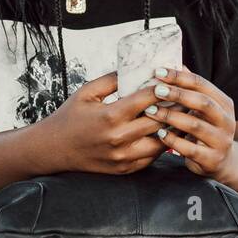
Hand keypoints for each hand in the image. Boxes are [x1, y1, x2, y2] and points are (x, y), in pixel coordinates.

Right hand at [33, 72, 168, 174]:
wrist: (53, 149)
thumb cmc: (69, 117)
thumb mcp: (86, 92)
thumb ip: (112, 80)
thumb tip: (136, 68)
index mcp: (110, 116)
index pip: (148, 99)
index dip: (163, 88)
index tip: (172, 80)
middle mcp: (119, 138)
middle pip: (160, 121)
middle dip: (174, 107)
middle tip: (185, 97)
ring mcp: (123, 157)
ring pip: (161, 143)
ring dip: (171, 129)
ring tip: (180, 116)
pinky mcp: (124, 169)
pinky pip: (151, 158)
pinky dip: (161, 145)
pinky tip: (165, 133)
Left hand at [142, 64, 236, 179]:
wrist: (223, 162)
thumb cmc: (206, 129)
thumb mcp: (204, 109)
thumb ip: (192, 90)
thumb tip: (176, 64)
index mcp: (225, 104)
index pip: (202, 84)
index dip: (180, 77)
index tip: (159, 72)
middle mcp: (227, 121)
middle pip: (202, 102)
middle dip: (177, 95)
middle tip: (156, 90)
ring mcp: (221, 141)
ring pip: (195, 125)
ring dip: (170, 117)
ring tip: (151, 112)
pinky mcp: (212, 159)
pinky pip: (190, 149)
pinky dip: (173, 140)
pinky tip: (159, 134)